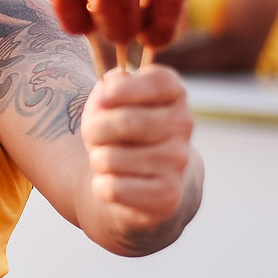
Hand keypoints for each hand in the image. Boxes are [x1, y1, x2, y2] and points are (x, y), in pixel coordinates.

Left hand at [80, 64, 197, 250]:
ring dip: (97, 160)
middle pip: (126, 122)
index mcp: (175, 93)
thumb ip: (108, 88)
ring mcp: (179, 161)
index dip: (123, 89)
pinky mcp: (168, 196)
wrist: (141, 180)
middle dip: (93, 129)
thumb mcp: (112, 101)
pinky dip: (101, 186)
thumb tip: (109, 89)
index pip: (158, 81)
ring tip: (107, 160)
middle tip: (92, 135)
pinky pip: (113, 189)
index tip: (103, 98)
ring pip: (111, 159)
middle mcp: (184, 125)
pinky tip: (113, 182)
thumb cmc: (121, 131)